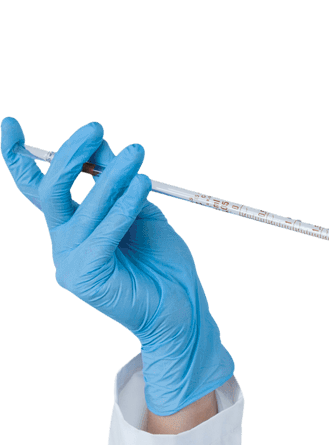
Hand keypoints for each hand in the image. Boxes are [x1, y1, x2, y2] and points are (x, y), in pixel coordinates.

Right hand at [1, 117, 233, 414]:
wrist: (182, 308)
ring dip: (112, 176)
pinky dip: (123, 206)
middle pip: (50, 192)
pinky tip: (142, 187)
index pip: (37, 189)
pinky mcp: (86, 277)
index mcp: (71, 228)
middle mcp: (64, 243)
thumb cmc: (164, 262)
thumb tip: (100, 143)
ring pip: (85, 207)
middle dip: (71, 155)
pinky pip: (103, 232)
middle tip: (96, 128)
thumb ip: (117, 182)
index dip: (19, 158)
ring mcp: (70, 262)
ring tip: (138, 155)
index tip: (10, 124)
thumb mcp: (140, 211)